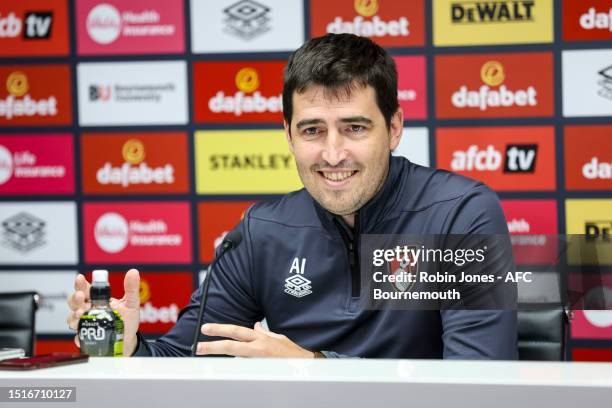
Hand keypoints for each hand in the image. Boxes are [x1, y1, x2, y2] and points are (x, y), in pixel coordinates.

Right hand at [67, 269, 140, 355]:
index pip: (85, 289)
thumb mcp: (131, 303)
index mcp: (97, 299)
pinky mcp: (85, 338)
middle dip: (74, 298)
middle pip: (74, 302)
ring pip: (72, 318)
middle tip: (80, 296)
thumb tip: (133, 272)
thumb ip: (131, 288)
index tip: (79, 278)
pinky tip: (81, 334)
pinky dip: (78, 335)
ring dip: (74, 315)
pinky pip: (78, 337)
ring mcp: (85, 324)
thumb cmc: (127, 320)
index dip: (80, 283)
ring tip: (81, 313)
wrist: (127, 340)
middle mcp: (88, 311)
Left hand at [196, 322, 314, 357]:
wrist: (306, 366)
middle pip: (231, 345)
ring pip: (236, 358)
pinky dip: (240, 365)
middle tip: (198, 346)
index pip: (236, 331)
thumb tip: (255, 326)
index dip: (220, 329)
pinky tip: (230, 367)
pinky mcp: (260, 370)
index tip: (206, 329)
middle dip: (213, 345)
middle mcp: (258, 348)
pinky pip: (246, 366)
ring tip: (208, 355)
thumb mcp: (278, 338)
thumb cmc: (293, 352)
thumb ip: (264, 333)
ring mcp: (258, 361)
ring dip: (224, 357)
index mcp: (261, 338)